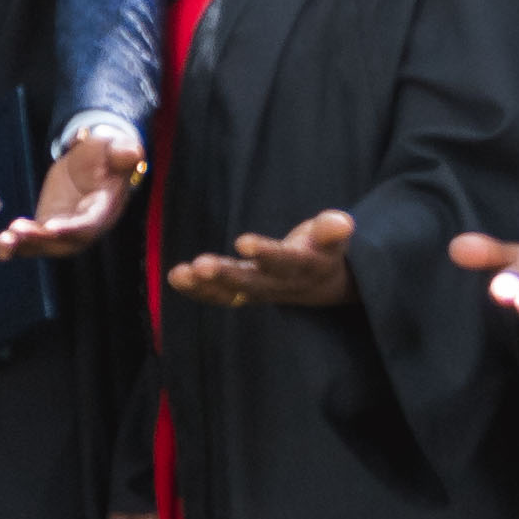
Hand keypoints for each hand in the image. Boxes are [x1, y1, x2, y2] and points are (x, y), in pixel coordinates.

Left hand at [0, 129, 139, 259]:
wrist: (95, 163)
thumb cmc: (107, 155)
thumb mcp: (116, 148)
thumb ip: (123, 152)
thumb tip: (133, 152)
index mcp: (102, 209)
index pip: (88, 224)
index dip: (71, 228)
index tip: (51, 228)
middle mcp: (85, 227)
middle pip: (63, 241)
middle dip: (40, 238)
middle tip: (17, 230)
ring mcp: (65, 231)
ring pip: (44, 245)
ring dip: (24, 245)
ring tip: (3, 240)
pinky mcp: (47, 229)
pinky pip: (32, 242)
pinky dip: (15, 247)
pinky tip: (0, 245)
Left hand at [169, 205, 358, 308]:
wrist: (323, 283)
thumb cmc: (323, 249)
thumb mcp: (332, 237)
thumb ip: (331, 230)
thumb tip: (343, 222)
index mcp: (305, 267)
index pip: (285, 260)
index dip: (266, 253)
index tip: (243, 242)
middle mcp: (280, 284)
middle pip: (252, 282)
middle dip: (225, 274)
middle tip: (201, 264)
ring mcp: (261, 292)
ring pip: (231, 292)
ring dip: (204, 285)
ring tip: (180, 273)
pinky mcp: (245, 295)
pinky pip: (220, 297)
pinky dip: (198, 290)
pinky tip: (176, 277)